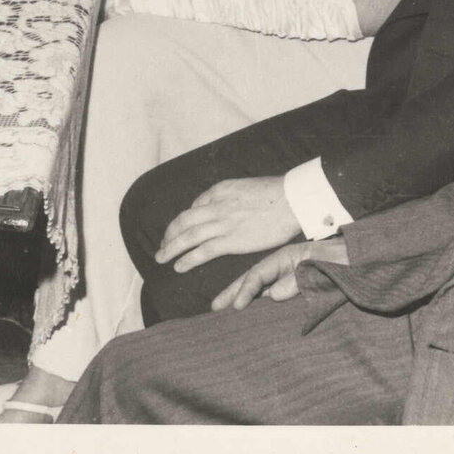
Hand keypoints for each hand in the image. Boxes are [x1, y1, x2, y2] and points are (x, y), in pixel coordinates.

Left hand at [153, 175, 303, 271]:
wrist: (291, 199)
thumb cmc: (276, 193)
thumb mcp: (245, 186)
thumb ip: (230, 197)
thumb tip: (224, 205)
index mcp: (219, 190)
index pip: (194, 206)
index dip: (183, 221)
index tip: (179, 231)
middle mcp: (216, 205)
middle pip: (184, 221)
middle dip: (170, 235)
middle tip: (162, 246)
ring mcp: (222, 223)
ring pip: (187, 236)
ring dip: (171, 248)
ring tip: (161, 258)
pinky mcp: (231, 240)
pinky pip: (203, 251)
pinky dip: (188, 259)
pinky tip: (179, 266)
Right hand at [211, 237, 347, 310]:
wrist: (362, 257)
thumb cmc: (344, 260)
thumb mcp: (323, 267)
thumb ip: (300, 279)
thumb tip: (273, 294)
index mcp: (287, 258)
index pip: (259, 274)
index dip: (246, 290)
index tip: (236, 307)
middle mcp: (284, 267)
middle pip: (253, 279)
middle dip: (233, 292)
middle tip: (214, 308)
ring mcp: (290, 276)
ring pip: (261, 288)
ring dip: (242, 298)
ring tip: (224, 310)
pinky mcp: (298, 287)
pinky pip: (273, 295)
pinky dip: (259, 303)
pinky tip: (252, 312)